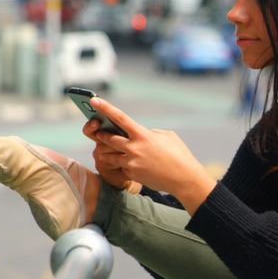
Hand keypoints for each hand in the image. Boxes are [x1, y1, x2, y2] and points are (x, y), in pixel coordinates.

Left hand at [87, 97, 216, 213]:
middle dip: (101, 135)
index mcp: (143, 134)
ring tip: (112, 150)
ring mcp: (131, 162)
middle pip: (108, 138)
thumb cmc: (179, 155)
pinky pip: (121, 167)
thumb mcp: (166, 136)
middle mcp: (134, 148)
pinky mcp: (132, 174)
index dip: (105, 107)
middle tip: (99, 133)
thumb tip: (141, 134)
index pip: (119, 117)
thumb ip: (150, 133)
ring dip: (107, 152)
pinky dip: (123, 165)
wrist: (184, 179)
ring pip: (109, 155)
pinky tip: (134, 166)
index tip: (93, 100)